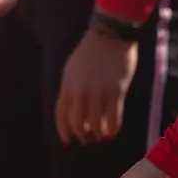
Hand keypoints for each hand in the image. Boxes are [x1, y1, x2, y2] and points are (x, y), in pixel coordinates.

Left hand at [55, 29, 136, 146]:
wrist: (110, 36)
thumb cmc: (90, 51)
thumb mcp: (72, 68)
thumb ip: (71, 88)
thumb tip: (73, 109)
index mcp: (68, 84)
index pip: (61, 113)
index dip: (63, 130)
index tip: (67, 141)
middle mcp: (81, 91)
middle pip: (77, 122)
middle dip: (81, 134)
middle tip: (87, 139)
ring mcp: (99, 92)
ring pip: (95, 124)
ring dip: (97, 134)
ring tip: (101, 136)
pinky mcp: (116, 92)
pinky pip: (113, 118)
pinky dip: (112, 129)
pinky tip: (112, 132)